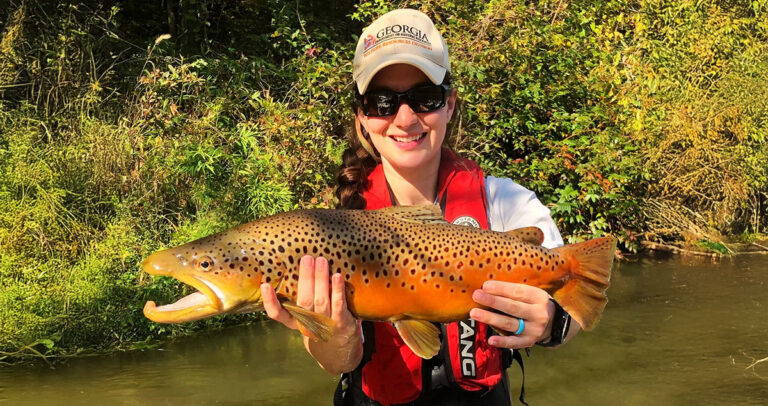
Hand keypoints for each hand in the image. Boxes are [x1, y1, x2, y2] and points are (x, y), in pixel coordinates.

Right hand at [260, 255, 361, 373]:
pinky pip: (338, 305)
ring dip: (321, 279)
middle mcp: (308, 324)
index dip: (270, 301)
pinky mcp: (341, 323)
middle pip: (304, 301)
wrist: (341, 350)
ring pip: (321, 300)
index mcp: (295, 322)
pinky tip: (337, 276)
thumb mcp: (306, 316)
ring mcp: (325, 325)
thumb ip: (301, 298)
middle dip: (306, 278)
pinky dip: (337, 290)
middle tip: (306, 259)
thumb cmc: (320, 324)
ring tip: (321, 261)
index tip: (265, 286)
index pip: (278, 315)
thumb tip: (299, 265)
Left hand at [469, 281, 553, 348]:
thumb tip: (486, 287)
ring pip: (510, 324)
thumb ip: (512, 291)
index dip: (501, 289)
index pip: (518, 292)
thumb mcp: (530, 293)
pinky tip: (490, 340)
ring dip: (491, 318)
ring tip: (474, 313)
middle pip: (512, 307)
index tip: (485, 286)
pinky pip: (514, 343)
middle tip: (476, 296)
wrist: (552, 322)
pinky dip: (502, 342)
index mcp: (538, 297)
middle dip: (493, 301)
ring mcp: (534, 329)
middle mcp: (539, 314)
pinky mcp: (529, 341)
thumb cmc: (532, 303)